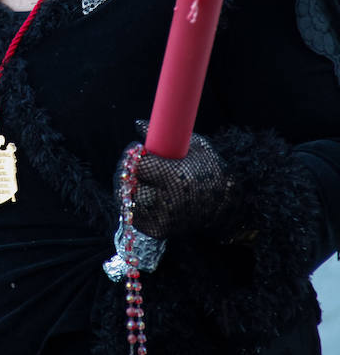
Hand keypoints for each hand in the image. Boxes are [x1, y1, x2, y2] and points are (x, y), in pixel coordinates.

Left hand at [123, 122, 233, 238]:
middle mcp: (167, 199)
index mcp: (175, 176)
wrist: (225, 205)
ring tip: (139, 179)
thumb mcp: (194, 146)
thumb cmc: (209, 169)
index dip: (134, 156)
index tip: (139, 150)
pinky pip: (135, 215)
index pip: (138, 165)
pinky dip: (134, 205)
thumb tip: (138, 124)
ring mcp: (162, 218)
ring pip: (129, 199)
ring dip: (129, 188)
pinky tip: (143, 195)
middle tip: (134, 165)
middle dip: (128, 172)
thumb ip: (165, 135)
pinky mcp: (158, 230)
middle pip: (130, 183)